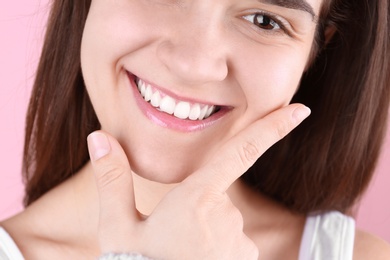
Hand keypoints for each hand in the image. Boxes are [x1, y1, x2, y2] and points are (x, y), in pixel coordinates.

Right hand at [87, 104, 309, 259]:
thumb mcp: (116, 229)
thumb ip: (112, 181)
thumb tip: (98, 137)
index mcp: (197, 199)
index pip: (242, 152)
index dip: (272, 128)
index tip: (301, 110)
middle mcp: (226, 216)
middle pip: (213, 193)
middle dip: (193, 205)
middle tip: (164, 237)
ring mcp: (239, 242)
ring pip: (221, 218)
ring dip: (201, 228)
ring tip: (175, 254)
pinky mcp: (244, 259)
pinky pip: (230, 240)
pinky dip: (212, 246)